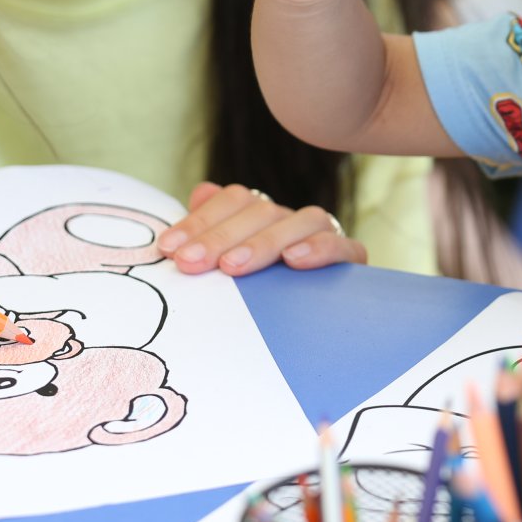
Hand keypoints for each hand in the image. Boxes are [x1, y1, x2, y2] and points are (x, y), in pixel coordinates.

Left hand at [158, 183, 366, 276]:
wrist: (315, 329)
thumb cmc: (258, 296)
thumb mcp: (227, 265)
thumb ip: (212, 230)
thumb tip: (201, 192)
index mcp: (262, 215)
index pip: (235, 199)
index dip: (200, 220)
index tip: (170, 249)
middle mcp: (293, 219)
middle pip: (262, 210)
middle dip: (220, 236)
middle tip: (190, 263)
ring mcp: (324, 234)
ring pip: (303, 220)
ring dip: (264, 242)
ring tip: (232, 267)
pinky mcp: (351, 258)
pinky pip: (345, 246)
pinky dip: (321, 248)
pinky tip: (294, 260)